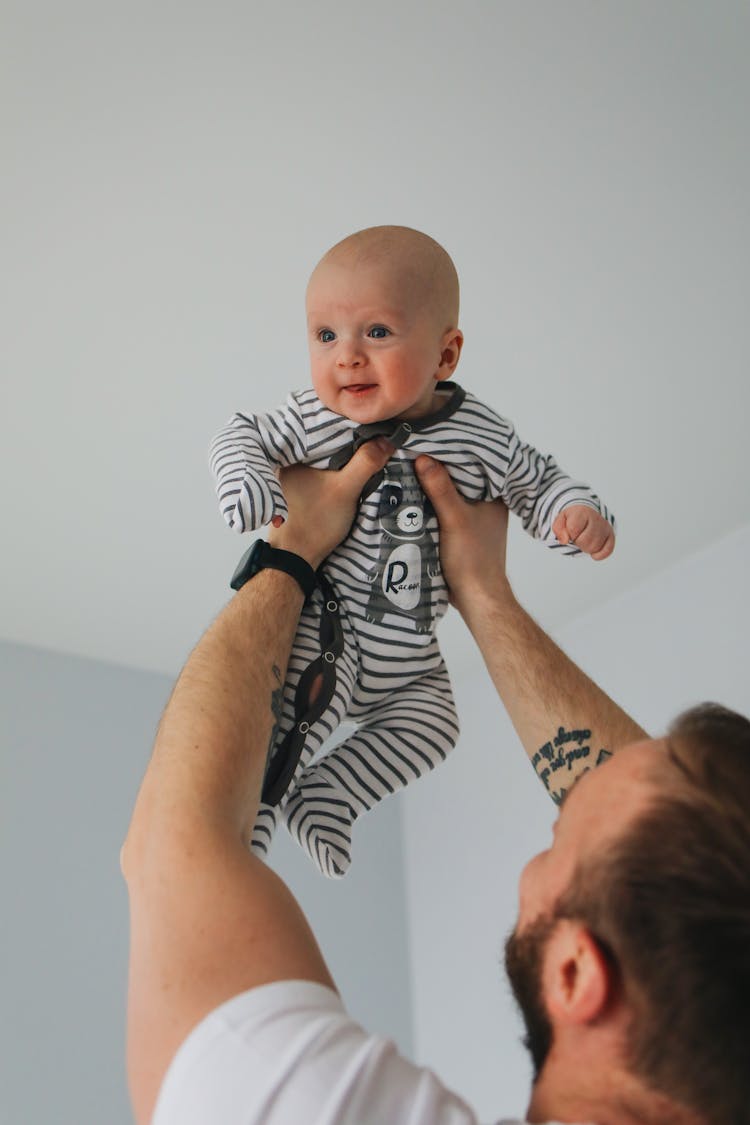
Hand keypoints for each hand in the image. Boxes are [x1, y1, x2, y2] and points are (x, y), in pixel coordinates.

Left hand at [267, 439, 392, 568]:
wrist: (296, 557)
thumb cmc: (315, 522)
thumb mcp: (346, 489)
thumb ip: (365, 463)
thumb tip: (387, 440)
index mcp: (293, 455)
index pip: (323, 429)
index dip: (348, 427)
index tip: (370, 426)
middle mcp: (288, 462)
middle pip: (325, 443)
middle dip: (347, 442)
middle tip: (373, 438)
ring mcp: (292, 477)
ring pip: (324, 458)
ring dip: (342, 458)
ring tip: (366, 451)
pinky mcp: (298, 491)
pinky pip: (321, 471)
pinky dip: (335, 470)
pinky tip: (350, 472)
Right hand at [414, 455, 509, 608]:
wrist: (476, 597)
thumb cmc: (472, 559)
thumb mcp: (454, 518)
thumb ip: (440, 488)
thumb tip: (423, 457)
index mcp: (495, 494)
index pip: (472, 463)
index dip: (452, 451)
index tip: (429, 440)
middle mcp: (488, 502)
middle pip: (460, 477)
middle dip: (439, 467)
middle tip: (414, 451)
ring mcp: (476, 517)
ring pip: (452, 493)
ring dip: (434, 486)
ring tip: (410, 467)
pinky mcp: (463, 530)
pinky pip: (446, 508)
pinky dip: (433, 503)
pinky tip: (415, 495)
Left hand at [552, 505, 614, 559]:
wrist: (587, 511)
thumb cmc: (573, 518)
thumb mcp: (561, 519)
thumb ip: (558, 529)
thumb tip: (564, 541)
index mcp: (582, 512)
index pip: (573, 529)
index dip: (569, 534)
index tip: (570, 531)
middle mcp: (596, 518)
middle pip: (584, 541)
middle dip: (577, 542)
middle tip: (578, 537)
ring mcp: (605, 527)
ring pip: (594, 547)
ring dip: (586, 548)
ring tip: (585, 540)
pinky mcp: (611, 536)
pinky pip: (607, 551)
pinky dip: (598, 555)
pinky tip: (593, 552)